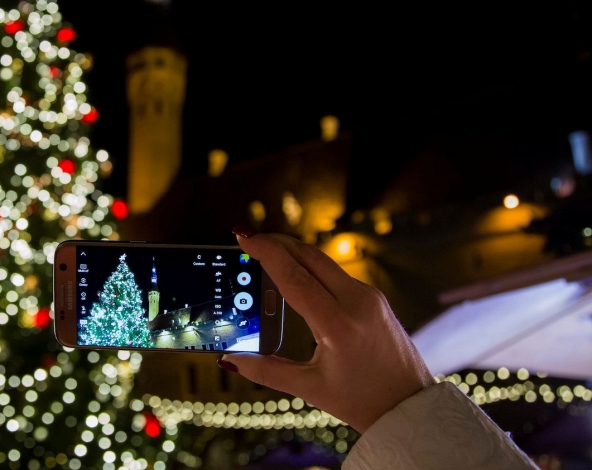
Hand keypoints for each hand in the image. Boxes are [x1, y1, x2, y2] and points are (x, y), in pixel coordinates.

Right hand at [220, 227, 434, 433]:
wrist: (412, 406)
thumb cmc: (363, 401)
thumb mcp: (310, 388)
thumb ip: (266, 371)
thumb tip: (230, 360)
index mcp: (339, 326)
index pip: (295, 277)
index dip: (266, 253)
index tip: (244, 236)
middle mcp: (358, 303)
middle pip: (309, 257)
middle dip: (276, 243)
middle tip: (248, 238)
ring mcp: (370, 297)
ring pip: (323, 261)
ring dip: (293, 251)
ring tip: (265, 250)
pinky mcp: (374, 298)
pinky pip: (336, 273)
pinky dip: (310, 266)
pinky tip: (294, 270)